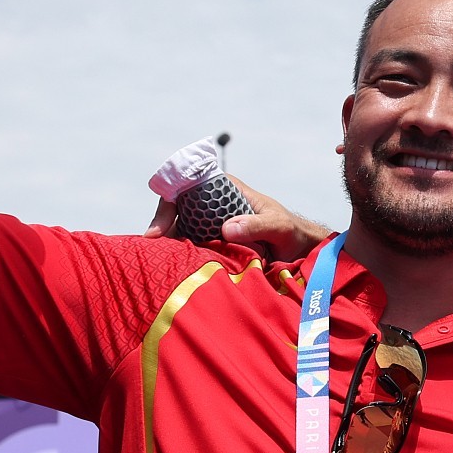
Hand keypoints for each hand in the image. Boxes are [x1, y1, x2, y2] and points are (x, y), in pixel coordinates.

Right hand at [144, 177, 330, 260]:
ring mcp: (211, 223)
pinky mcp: (213, 242)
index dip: (169, 202)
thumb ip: (257, 225)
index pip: (188, 185)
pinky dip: (180, 254)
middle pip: (177, 207)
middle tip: (152, 245)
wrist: (300, 250)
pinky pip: (191, 245)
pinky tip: (172, 267)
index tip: (160, 227)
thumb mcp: (279, 227)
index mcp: (227, 189)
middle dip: (162, 224)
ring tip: (157, 260)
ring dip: (168, 242)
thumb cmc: (292, 232)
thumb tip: (227, 228)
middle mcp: (214, 203)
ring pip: (180, 227)